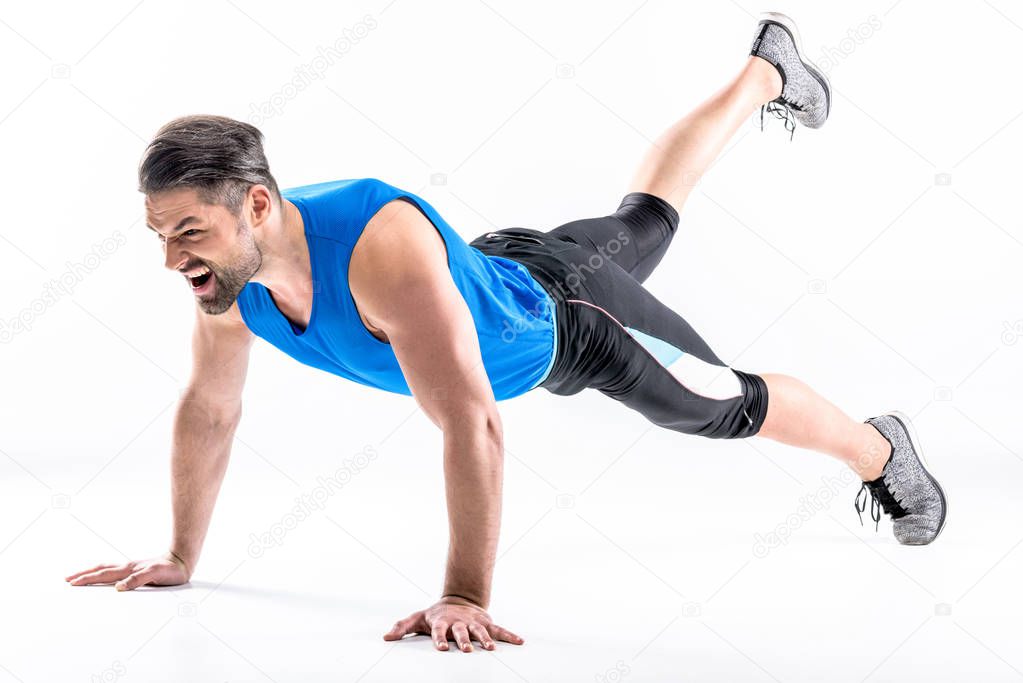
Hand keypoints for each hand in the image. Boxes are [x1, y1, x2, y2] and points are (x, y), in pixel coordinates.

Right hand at [65, 552, 190, 590]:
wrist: (182, 561)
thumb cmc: (170, 570)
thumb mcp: (154, 575)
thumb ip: (136, 580)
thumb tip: (118, 588)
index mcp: (128, 569)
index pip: (103, 574)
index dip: (87, 579)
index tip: (72, 583)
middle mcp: (127, 567)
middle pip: (100, 569)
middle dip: (83, 574)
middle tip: (67, 578)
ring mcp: (131, 567)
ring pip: (106, 568)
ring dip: (91, 571)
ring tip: (80, 575)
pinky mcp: (136, 569)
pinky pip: (115, 570)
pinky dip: (104, 572)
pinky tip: (104, 575)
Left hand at [383, 596, 523, 651]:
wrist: (458, 601)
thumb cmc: (436, 614)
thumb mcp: (418, 618)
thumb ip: (403, 627)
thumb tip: (386, 637)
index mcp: (442, 622)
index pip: (439, 631)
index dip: (440, 639)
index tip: (442, 648)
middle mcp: (459, 622)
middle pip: (461, 632)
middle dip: (465, 640)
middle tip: (467, 649)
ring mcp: (473, 622)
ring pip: (481, 632)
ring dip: (486, 640)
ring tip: (491, 649)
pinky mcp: (486, 623)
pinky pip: (499, 630)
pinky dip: (510, 635)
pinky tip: (519, 641)